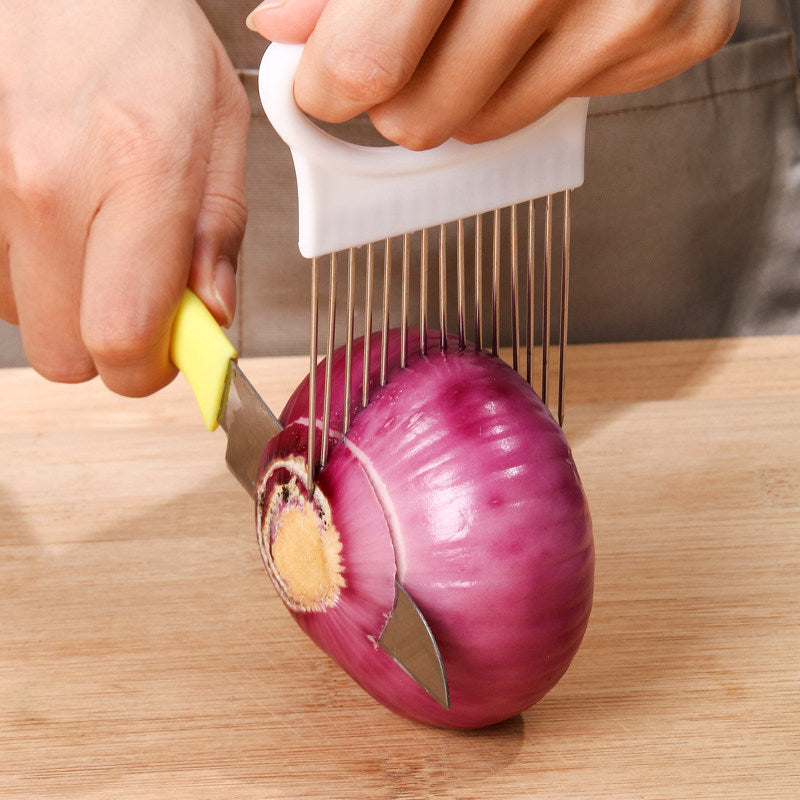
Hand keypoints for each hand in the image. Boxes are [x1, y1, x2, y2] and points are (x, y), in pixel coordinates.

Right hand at [0, 0, 248, 395]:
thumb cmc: (144, 39)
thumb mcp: (219, 126)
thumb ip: (217, 234)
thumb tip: (210, 316)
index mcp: (138, 170)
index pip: (123, 338)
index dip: (150, 367)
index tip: (173, 349)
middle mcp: (46, 184)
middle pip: (64, 354)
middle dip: (110, 347)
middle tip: (139, 299)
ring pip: (23, 321)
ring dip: (68, 305)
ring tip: (97, 240)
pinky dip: (30, 272)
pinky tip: (58, 225)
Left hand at [247, 0, 739, 148]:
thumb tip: (283, 29)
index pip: (367, 63)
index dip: (327, 85)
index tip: (321, 83)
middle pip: (419, 118)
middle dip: (399, 93)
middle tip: (415, 39)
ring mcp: (632, 0)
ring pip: (484, 128)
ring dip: (467, 89)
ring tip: (488, 15)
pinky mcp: (683, 27)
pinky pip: (558, 108)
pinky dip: (541, 74)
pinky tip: (554, 13)